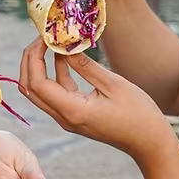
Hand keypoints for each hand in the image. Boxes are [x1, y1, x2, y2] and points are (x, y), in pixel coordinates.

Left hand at [18, 38, 171, 161]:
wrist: (149, 141)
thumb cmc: (138, 113)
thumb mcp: (112, 83)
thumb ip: (84, 65)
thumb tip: (63, 46)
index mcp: (72, 111)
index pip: (37, 83)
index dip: (34, 57)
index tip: (44, 36)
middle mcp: (64, 118)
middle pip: (30, 88)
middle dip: (30, 60)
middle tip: (41, 37)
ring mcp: (67, 118)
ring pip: (39, 92)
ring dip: (39, 67)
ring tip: (50, 42)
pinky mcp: (74, 115)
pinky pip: (55, 94)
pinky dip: (54, 74)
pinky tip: (64, 56)